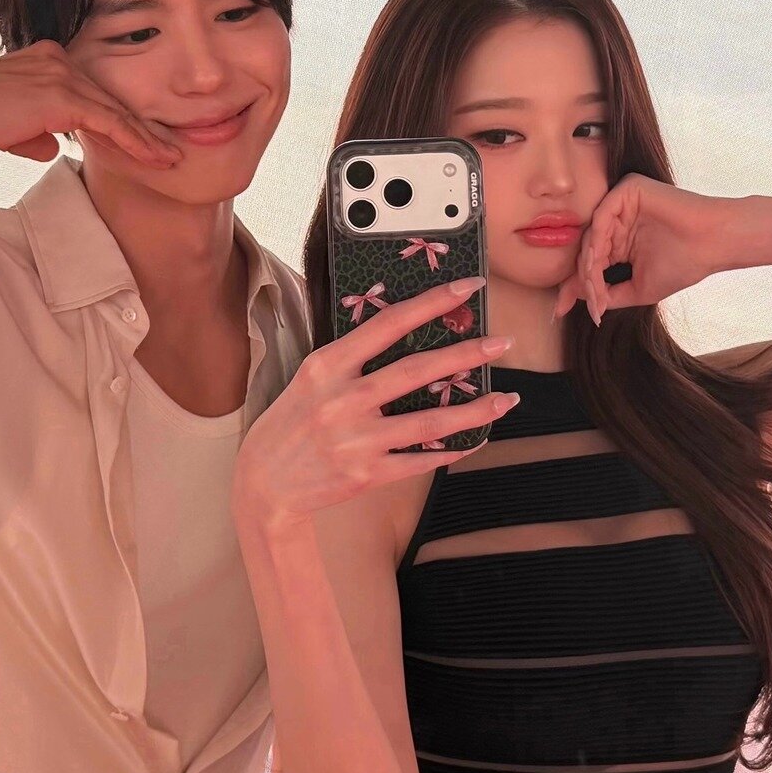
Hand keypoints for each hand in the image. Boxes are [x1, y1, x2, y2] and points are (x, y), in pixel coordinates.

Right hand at [0, 40, 181, 167]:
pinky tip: (155, 158)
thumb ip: (34, 132)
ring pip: (117, 111)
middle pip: (112, 99)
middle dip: (144, 128)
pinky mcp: (60, 96)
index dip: (122, 120)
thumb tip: (52, 147)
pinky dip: (135, 142)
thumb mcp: (6, 126)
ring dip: (148, 138)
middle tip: (172, 150)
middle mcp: (57, 60)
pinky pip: (109, 122)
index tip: (146, 142)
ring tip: (172, 159)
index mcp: (46, 60)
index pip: (94, 94)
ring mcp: (60, 74)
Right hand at [234, 277, 519, 519]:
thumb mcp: (310, 379)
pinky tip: (476, 440)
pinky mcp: (367, 474)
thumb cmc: (291, 424)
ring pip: (431, 421)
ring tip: (507, 399)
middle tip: (502, 343)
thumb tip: (402, 329)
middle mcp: (343, 400)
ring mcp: (356, 440)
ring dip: (476, 410)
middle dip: (467, 353)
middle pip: (418, 370)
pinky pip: (422, 460)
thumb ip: (350, 358)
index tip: (468, 288)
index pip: (389, 323)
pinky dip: (453, 450)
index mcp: (327, 365)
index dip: (433, 302)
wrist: (263, 484)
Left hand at [553, 174, 728, 325]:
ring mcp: (621, 203)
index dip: (576, 287)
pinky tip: (597, 264)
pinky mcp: (627, 190)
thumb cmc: (684, 264)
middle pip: (586, 249)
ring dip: (588, 266)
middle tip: (579, 303)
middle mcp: (617, 220)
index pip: (589, 261)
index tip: (560, 310)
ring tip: (593, 289)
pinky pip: (602, 216)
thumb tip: (577, 304)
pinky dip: (596, 242)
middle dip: (579, 279)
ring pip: (591, 236)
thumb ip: (607, 294)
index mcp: (619, 239)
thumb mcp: (638, 288)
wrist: (714, 243)